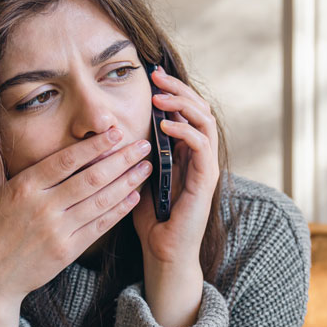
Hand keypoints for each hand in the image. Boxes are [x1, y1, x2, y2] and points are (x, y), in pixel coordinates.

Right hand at [0, 128, 152, 307]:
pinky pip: (99, 226)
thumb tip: (41, 146)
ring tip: (144, 168)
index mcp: (25, 187)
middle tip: (143, 146)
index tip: (116, 133)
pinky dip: (119, 210)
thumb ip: (22, 171)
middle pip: (91, 178)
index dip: (95, 145)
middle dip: (121, 160)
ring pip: (100, 201)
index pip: (67, 160)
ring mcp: (57, 230)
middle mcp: (43, 206)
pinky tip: (133, 197)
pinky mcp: (67, 250)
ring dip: (127, 182)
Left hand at [132, 65, 219, 267]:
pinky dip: (185, 130)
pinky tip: (165, 124)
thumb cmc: (151, 217)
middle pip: (199, 108)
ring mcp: (206, 166)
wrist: (163, 251)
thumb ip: (137, 153)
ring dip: (182, 104)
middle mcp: (200, 155)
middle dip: (178, 89)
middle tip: (157, 75)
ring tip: (159, 97)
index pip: (186, 110)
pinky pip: (202, 146)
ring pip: (205, 121)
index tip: (152, 74)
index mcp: (185, 151)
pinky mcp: (207, 180)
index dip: (172, 91)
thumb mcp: (139, 175)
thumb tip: (119, 127)